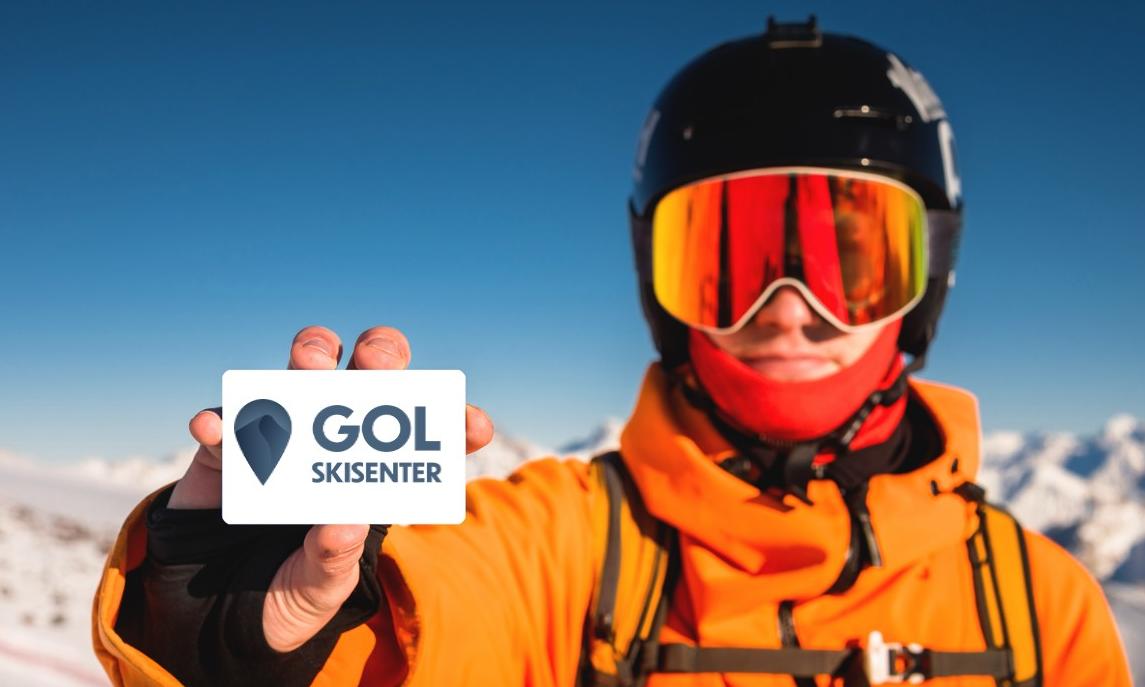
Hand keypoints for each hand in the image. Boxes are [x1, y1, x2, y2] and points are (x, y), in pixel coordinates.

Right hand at [167, 325, 493, 651]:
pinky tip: (213, 425)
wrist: (214, 611)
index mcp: (377, 478)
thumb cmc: (287, 592)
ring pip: (304, 372)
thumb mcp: (317, 589)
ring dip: (310, 355)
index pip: (427, 441)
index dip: (455, 424)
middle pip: (371, 378)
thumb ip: (330, 561)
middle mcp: (337, 443)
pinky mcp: (227, 448)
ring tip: (309, 363)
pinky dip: (219, 419)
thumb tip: (340, 525)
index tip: (474, 426)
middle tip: (376, 363)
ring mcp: (283, 435)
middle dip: (381, 357)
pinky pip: (225, 421)